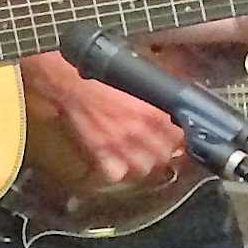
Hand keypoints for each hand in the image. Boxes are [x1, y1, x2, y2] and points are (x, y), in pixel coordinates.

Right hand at [22, 51, 183, 185]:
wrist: (66, 78)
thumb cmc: (98, 73)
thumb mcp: (137, 77)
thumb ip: (158, 93)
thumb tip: (174, 102)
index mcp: (152, 111)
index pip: (181, 137)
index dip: (179, 137)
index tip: (175, 135)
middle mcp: (138, 131)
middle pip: (165, 156)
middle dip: (162, 150)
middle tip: (155, 142)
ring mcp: (118, 145)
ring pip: (144, 168)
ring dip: (143, 162)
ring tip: (136, 151)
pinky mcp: (99, 153)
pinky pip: (116, 174)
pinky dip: (117, 168)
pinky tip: (115, 157)